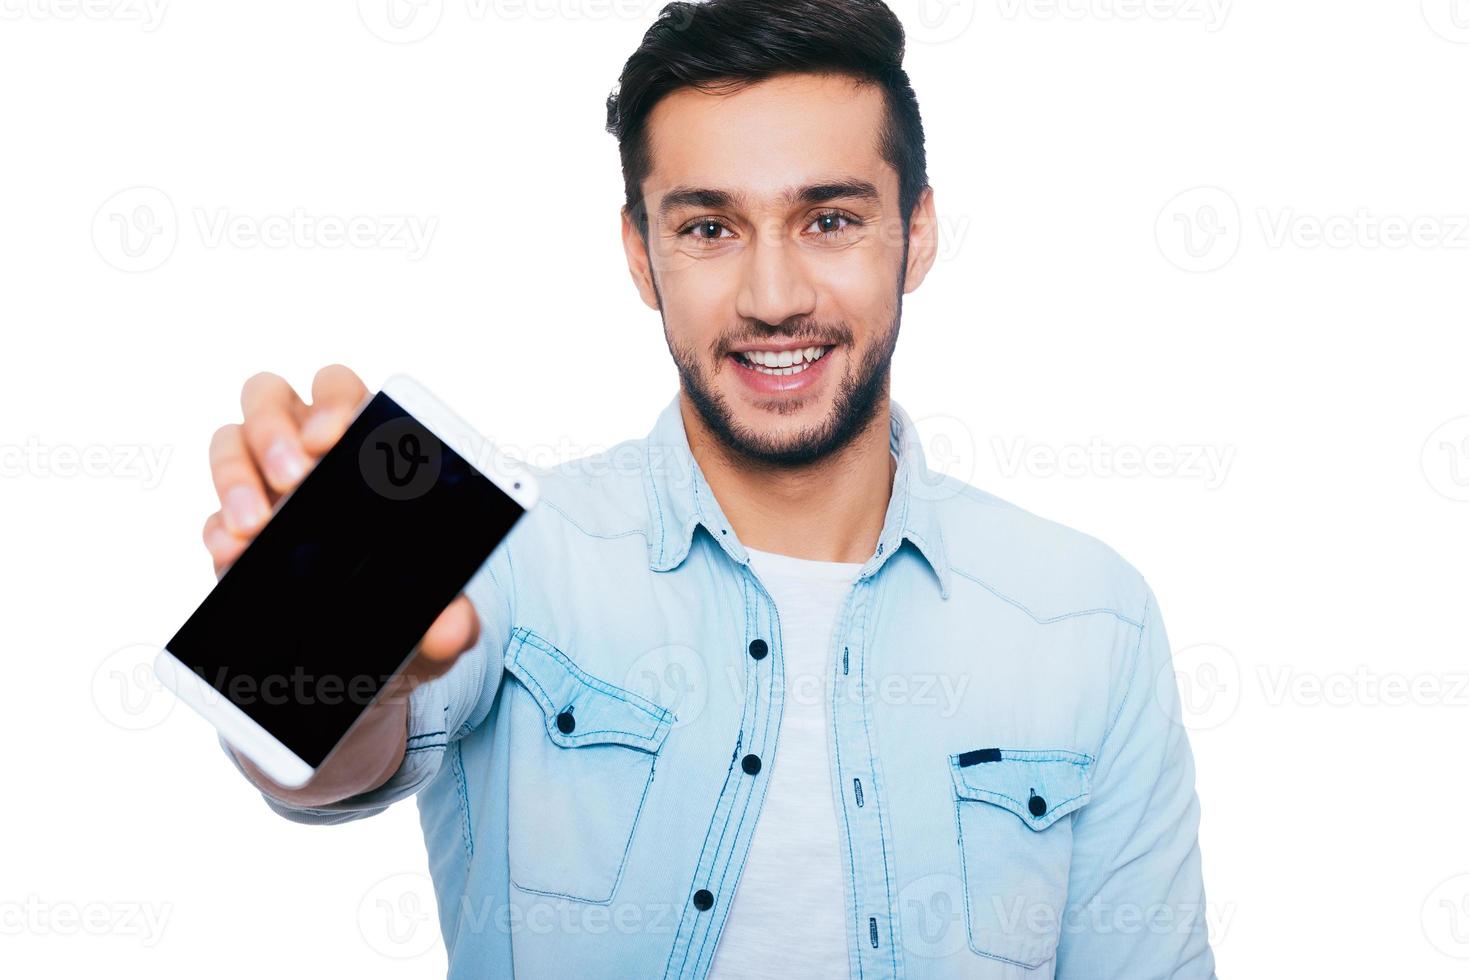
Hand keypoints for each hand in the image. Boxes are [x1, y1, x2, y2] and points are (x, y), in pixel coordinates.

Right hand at [202, 364, 478, 684]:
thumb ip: (453, 616)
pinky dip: (217, 530)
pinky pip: (214, 515)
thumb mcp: (439, 609)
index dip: (335, 403)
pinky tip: (231, 553)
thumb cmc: (409, 598)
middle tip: (293, 478)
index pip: (343, 394)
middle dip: (275, 429)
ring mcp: (263, 483)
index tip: (333, 435)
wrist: (366, 646)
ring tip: (255, 524)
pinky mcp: (234, 530)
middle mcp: (306, 449)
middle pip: (270, 398)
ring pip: (230, 441)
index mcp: (364, 442)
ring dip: (235, 475)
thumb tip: (452, 628)